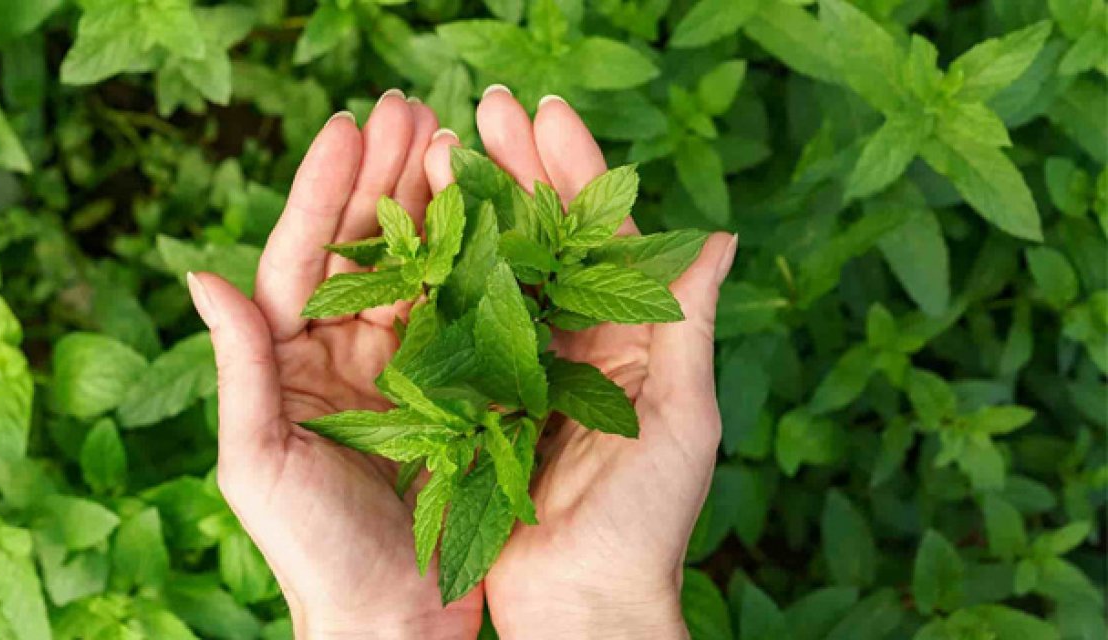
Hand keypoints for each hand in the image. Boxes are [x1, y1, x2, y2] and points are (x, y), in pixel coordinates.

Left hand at [187, 90, 482, 638]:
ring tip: (454, 139)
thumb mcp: (259, 461)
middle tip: (411, 106)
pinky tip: (495, 215)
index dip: (324, 191)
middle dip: (384, 176)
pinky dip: (477, 264)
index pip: (303, 259)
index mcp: (290, 363)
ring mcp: (403, 369)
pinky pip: (464, 315)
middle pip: (363, 248)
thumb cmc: (312, 554)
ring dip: (433, 203)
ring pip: (418, 269)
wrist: (391, 622)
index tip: (350, 127)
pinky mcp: (455, 392)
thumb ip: (240, 366)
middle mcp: (344, 354)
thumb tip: (202, 273)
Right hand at [424, 87, 736, 638]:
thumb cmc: (647, 523)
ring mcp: (523, 367)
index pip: (604, 235)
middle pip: (546, 238)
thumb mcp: (682, 419)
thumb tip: (718, 236)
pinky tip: (416, 230)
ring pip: (497, 269)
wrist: (582, 604)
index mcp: (630, 338)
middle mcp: (575, 341)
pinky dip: (440, 277)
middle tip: (484, 106)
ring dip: (475, 207)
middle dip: (518, 169)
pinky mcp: (476, 399)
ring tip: (443, 146)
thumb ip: (686, 326)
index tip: (546, 113)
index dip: (577, 171)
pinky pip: (458, 327)